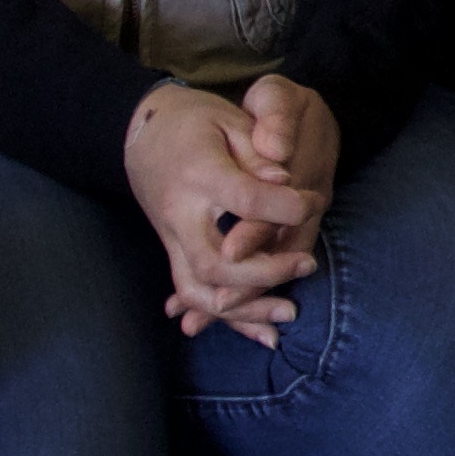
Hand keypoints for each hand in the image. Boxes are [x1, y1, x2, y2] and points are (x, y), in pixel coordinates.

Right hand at [123, 79, 330, 341]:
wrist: (141, 131)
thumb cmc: (195, 121)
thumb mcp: (229, 120)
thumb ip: (257, 151)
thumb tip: (286, 180)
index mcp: (197, 174)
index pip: (244, 200)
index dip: (285, 206)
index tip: (312, 202)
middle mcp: (179, 214)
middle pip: (214, 262)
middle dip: (265, 272)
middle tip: (307, 263)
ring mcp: (171, 238)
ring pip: (200, 290)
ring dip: (246, 309)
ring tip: (290, 311)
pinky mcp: (172, 252)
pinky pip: (193, 294)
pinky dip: (227, 318)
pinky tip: (265, 335)